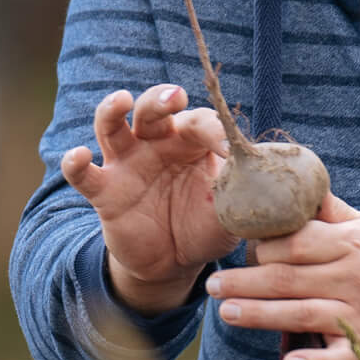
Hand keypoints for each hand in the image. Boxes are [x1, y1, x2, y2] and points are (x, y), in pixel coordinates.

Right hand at [60, 85, 240, 311]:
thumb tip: (284, 186)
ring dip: (113, 109)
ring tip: (122, 101)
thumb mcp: (234, 212)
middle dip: (162, 98)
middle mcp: (156, 144)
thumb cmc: (206, 226)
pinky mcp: (104, 190)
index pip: (200, 122)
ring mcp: (126, 164)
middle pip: (153, 109)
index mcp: (192, 142)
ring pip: (112, 125)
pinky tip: (79, 156)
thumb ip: (251, 194)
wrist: (173, 263)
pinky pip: (84, 173)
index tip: (229, 148)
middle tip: (175, 97)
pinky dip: (75, 162)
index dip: (213, 130)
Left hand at [204, 193, 359, 359]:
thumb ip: (330, 211)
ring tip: (226, 313)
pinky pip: (337, 356)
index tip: (241, 253)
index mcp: (351, 245)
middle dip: (245, 282)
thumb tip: (296, 182)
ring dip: (260, 315)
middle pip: (289, 279)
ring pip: (302, 314)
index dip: (263, 248)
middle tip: (211, 285)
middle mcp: (354, 278)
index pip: (297, 243)